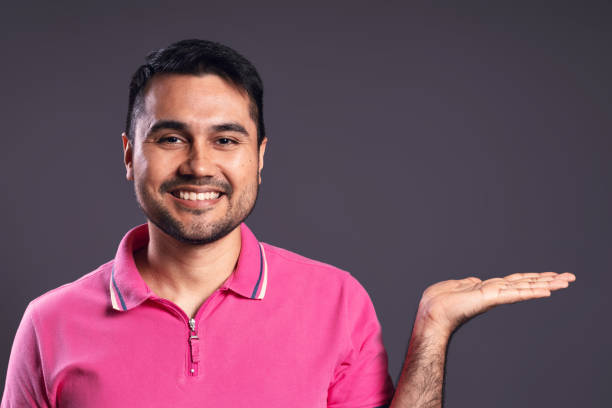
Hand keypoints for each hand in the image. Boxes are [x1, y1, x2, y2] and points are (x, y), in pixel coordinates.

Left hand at [415, 272, 575, 336]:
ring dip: (547, 284)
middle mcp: (495, 291)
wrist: (431, 311)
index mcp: (488, 288)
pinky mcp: (490, 298)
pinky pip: (514, 294)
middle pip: (527, 283)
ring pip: (525, 287)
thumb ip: (469, 283)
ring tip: (566, 282)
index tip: (551, 275)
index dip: (534, 277)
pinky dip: (530, 292)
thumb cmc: (439, 301)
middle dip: (549, 280)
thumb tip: (474, 281)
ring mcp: (494, 295)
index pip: (516, 281)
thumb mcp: (457, 286)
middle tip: (570, 278)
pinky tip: (546, 291)